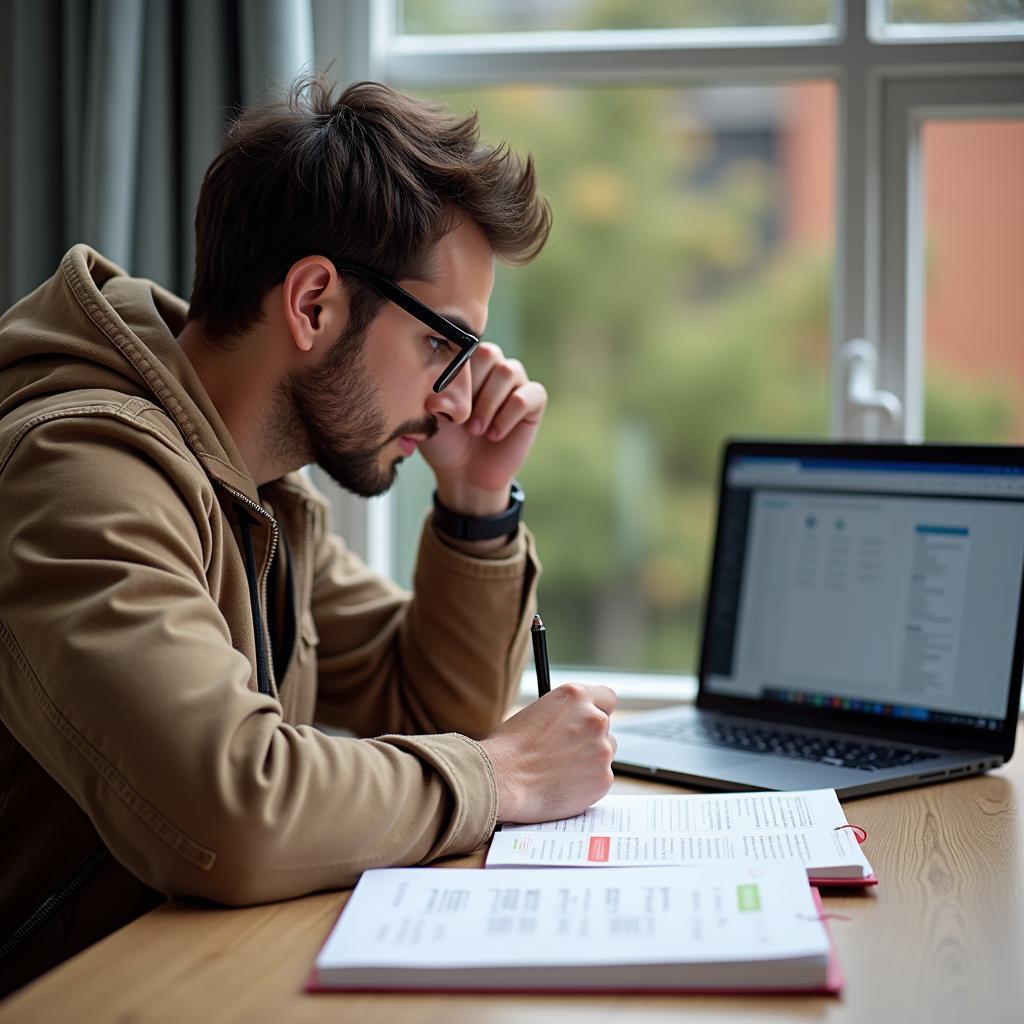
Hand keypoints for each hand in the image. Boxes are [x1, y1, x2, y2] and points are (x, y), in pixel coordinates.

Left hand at [420, 342, 546, 513]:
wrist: (465, 472)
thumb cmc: (446, 441)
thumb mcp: (430, 420)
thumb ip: (432, 402)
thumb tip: (437, 400)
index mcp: (467, 364)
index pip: (465, 346)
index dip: (457, 374)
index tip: (446, 405)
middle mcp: (493, 368)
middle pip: (490, 353)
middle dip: (473, 388)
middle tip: (462, 420)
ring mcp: (515, 383)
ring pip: (509, 371)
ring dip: (489, 403)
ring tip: (477, 430)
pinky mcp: (533, 402)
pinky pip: (527, 396)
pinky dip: (508, 416)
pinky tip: (495, 434)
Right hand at [479, 684, 617, 822]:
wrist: (501, 778)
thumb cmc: (507, 747)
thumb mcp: (536, 711)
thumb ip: (564, 714)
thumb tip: (572, 724)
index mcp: (576, 696)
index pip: (606, 697)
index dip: (597, 709)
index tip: (590, 720)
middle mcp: (595, 718)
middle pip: (605, 727)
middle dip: (590, 738)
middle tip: (567, 751)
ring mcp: (602, 750)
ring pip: (604, 753)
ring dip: (589, 760)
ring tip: (559, 771)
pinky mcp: (603, 779)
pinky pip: (600, 778)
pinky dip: (586, 784)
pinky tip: (562, 785)